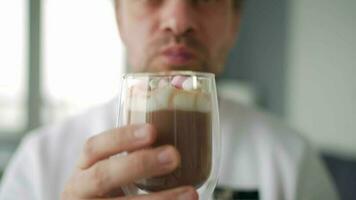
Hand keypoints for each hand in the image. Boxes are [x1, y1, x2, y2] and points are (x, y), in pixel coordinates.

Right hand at [61, 124, 197, 199]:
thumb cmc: (110, 183)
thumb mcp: (109, 164)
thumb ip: (130, 147)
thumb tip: (158, 102)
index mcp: (83, 167)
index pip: (94, 147)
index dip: (121, 138)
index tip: (152, 130)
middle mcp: (81, 189)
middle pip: (103, 177)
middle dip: (139, 165)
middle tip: (174, 156)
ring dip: (160, 199)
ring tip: (190, 193)